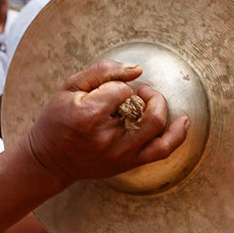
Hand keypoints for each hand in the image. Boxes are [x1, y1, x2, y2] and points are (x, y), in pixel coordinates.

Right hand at [20, 61, 187, 186]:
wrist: (49, 160)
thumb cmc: (57, 120)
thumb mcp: (70, 88)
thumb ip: (103, 72)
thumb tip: (137, 69)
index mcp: (88, 116)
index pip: (122, 90)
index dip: (118, 85)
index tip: (107, 91)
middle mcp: (107, 137)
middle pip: (141, 106)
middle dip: (144, 93)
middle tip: (137, 92)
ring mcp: (120, 153)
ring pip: (156, 124)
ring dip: (158, 106)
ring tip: (149, 101)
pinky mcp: (129, 163)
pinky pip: (162, 150)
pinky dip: (178, 135)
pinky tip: (184, 121)